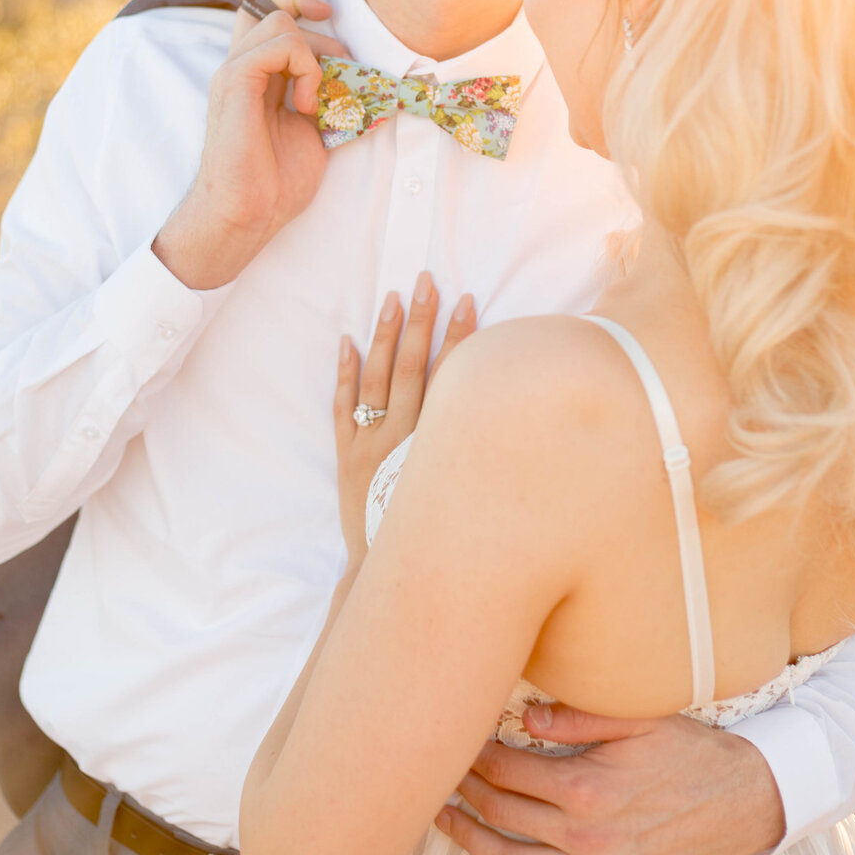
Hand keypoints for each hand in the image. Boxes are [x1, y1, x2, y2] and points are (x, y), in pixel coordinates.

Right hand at [152, 0, 347, 289]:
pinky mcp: (234, 83)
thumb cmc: (276, 181)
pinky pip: (279, 44)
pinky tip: (306, 104)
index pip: (270, 11)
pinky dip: (305, 67)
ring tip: (317, 100)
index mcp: (256, 75)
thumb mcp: (314, 130)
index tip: (330, 14)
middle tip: (341, 77)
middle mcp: (241, 67)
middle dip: (322, 35)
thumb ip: (328, 97)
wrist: (248, 214)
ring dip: (314, 55)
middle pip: (275, 7)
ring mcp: (234, 72)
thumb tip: (366, 81)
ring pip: (279, 21)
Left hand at [334, 275, 475, 567]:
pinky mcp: (348, 457)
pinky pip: (343, 407)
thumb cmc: (443, 536)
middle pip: (412, 366)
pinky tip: (347, 343)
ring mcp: (371, 444)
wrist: (390, 572)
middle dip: (420, 321)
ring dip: (385, 336)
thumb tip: (512, 415)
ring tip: (391, 299)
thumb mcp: (467, 490)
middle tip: (425, 282)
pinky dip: (344, 374)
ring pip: (377, 379)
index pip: (451, 377)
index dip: (460, 337)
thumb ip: (484, 451)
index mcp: (436, 442)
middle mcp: (403, 436)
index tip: (467, 300)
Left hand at [435, 704, 784, 854]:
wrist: (745, 802)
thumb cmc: (690, 753)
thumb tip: (524, 715)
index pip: (506, 768)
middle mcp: (584, 834)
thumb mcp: (638, 719)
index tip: (457, 741)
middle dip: (464, 791)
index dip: (474, 754)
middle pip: (502, 812)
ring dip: (471, 842)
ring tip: (445, 821)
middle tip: (443, 774)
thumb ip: (577, 715)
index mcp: (584, 784)